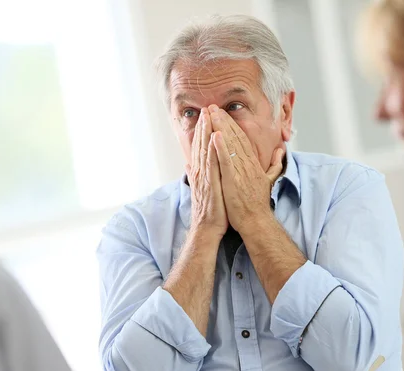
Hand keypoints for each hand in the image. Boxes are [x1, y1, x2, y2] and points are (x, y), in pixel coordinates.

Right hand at [185, 108, 227, 237]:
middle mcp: (200, 172)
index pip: (200, 148)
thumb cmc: (209, 211)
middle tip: (206, 109)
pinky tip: (214, 137)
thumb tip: (189, 163)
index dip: (202, 131)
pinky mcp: (211, 184)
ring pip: (205, 151)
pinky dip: (212, 150)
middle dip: (203, 126)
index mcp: (200, 173)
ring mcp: (204, 178)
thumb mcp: (202, 189)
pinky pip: (212, 164)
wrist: (207, 229)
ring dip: (206, 133)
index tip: (205, 116)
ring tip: (208, 116)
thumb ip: (196, 174)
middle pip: (201, 145)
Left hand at [208, 106, 284, 234]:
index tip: (223, 113)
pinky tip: (215, 135)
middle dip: (224, 121)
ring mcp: (241, 171)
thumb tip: (280, 153)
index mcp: (253, 164)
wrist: (256, 221)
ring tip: (212, 114)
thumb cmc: (258, 203)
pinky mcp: (234, 180)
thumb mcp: (269, 180)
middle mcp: (248, 164)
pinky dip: (221, 147)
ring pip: (230, 145)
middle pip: (235, 137)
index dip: (232, 125)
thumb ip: (274, 165)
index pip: (242, 139)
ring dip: (221, 128)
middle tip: (213, 107)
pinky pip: (227, 160)